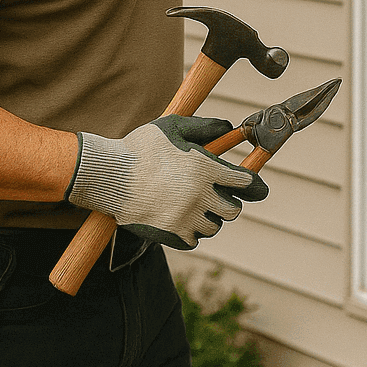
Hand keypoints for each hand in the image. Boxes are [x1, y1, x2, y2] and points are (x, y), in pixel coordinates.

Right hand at [65, 114, 268, 249]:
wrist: (109, 175)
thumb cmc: (141, 147)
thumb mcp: (173, 126)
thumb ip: (205, 127)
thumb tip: (229, 128)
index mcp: (206, 169)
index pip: (246, 183)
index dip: (254, 185)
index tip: (256, 188)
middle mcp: (201, 196)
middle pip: (233, 210)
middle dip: (228, 203)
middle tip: (217, 197)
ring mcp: (187, 218)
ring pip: (213, 227)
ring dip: (208, 218)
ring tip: (192, 206)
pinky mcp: (172, 234)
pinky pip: (194, 240)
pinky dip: (191, 233)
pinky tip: (180, 219)